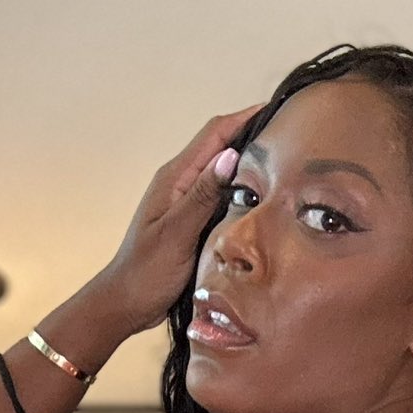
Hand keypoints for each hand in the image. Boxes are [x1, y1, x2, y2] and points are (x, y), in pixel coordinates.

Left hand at [96, 107, 260, 336]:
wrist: (125, 303)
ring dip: (247, 161)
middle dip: (251, 133)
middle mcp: (181, 183)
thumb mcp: (176, 234)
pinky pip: (219, 195)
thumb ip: (203, 196)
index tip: (277, 109)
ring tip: (281, 159)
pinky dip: (239, 188)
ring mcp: (186, 201)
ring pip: (221, 171)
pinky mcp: (191, 220)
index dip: (245, 117)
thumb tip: (230, 157)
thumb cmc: (146, 272)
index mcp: (175, 178)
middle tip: (287, 133)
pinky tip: (258, 196)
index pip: (214, 134)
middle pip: (219, 146)